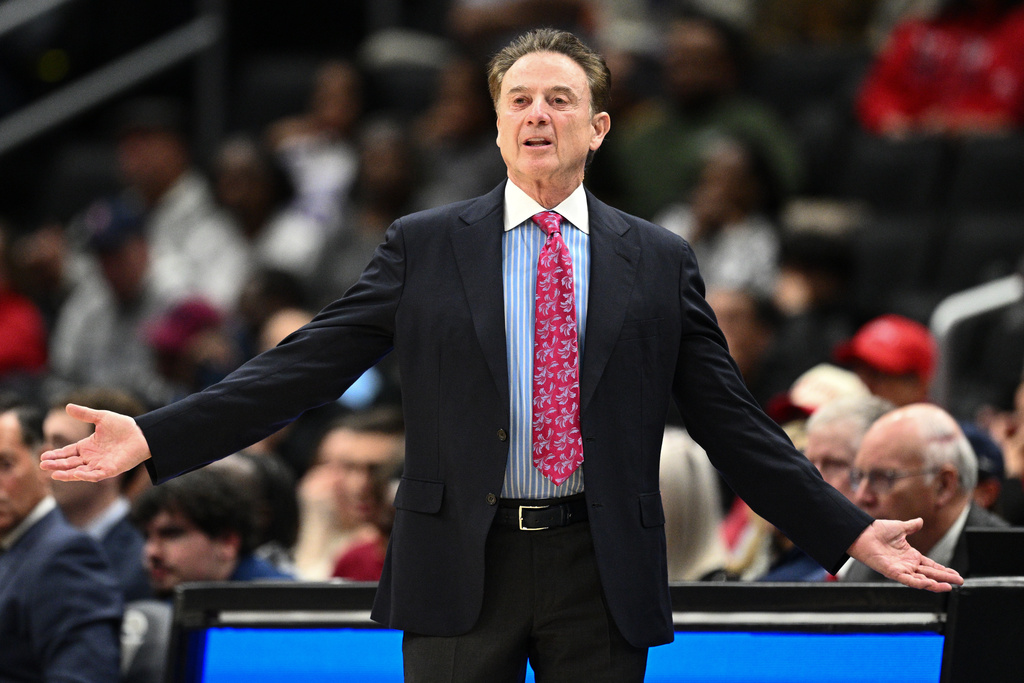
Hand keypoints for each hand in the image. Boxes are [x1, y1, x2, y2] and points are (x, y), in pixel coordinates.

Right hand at [39, 404, 151, 481]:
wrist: (142, 433)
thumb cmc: (123, 426)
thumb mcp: (101, 418)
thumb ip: (85, 414)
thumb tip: (68, 406)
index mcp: (87, 446)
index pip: (67, 453)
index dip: (56, 455)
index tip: (43, 457)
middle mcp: (91, 458)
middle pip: (70, 463)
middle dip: (56, 465)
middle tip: (43, 465)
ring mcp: (100, 465)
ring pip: (79, 472)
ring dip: (67, 473)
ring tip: (53, 474)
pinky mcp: (110, 470)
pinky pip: (96, 475)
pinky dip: (86, 475)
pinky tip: (76, 474)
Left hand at [847, 518, 963, 591]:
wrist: (862, 533)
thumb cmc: (877, 530)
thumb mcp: (899, 527)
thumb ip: (911, 526)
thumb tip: (920, 521)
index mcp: (910, 555)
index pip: (931, 565)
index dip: (944, 570)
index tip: (956, 574)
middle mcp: (907, 564)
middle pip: (931, 573)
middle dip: (945, 578)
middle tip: (960, 582)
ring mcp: (901, 569)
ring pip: (922, 579)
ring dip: (935, 584)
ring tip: (949, 587)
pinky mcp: (892, 572)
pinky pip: (908, 580)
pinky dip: (919, 583)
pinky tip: (930, 584)